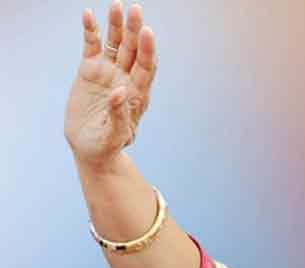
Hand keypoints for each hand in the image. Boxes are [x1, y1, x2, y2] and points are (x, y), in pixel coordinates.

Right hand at [64, 2, 157, 168]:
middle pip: (133, 50)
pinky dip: (91, 31)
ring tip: (117, 5)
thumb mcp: (114, 135)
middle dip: (134, 30)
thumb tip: (122, 92)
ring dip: (116, 25)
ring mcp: (109, 72)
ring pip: (115, 44)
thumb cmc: (108, 145)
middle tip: (135, 9)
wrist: (91, 148)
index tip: (147, 31)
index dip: (147, 49)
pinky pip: (92, 46)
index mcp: (138, 94)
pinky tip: (89, 15)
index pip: (146, 66)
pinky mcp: (90, 70)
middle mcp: (126, 78)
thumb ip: (120, 114)